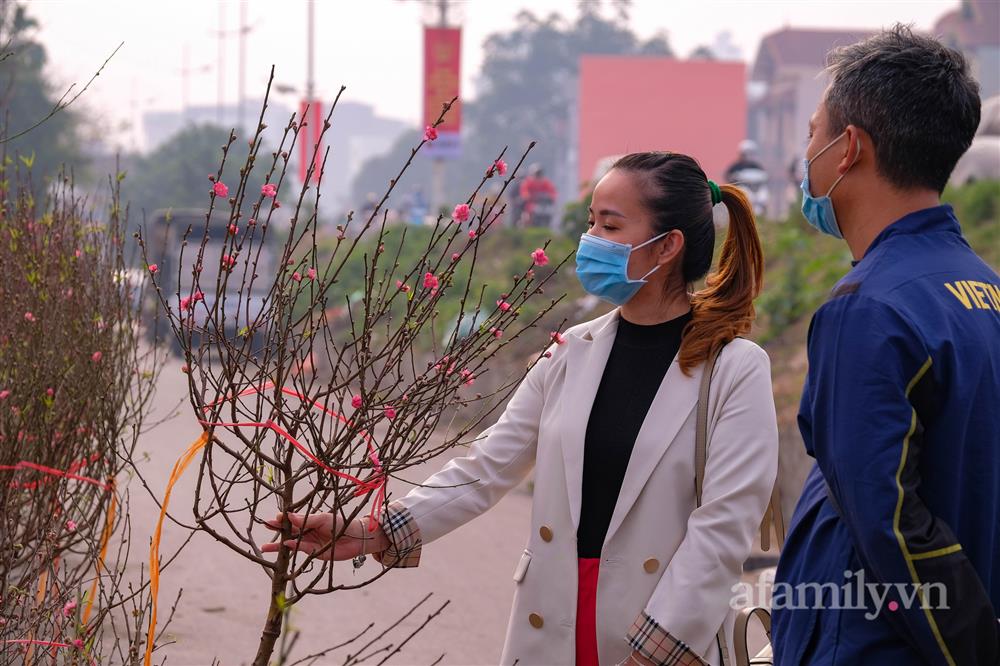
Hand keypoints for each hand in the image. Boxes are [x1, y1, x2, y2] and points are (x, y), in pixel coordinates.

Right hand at [261, 512, 388, 560]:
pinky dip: (291, 548)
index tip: (275, 517)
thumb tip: (289, 516)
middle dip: (276, 529)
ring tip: (264, 548)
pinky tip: (284, 546)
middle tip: (265, 527)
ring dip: (277, 545)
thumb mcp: (323, 518)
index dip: (283, 518)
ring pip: (289, 542)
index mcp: (308, 520)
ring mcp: (307, 542)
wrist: (354, 538)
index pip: (292, 518)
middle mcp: (306, 530)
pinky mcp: (312, 552)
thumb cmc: (340, 523)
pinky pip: (299, 550)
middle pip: (287, 530)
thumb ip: (307, 519)